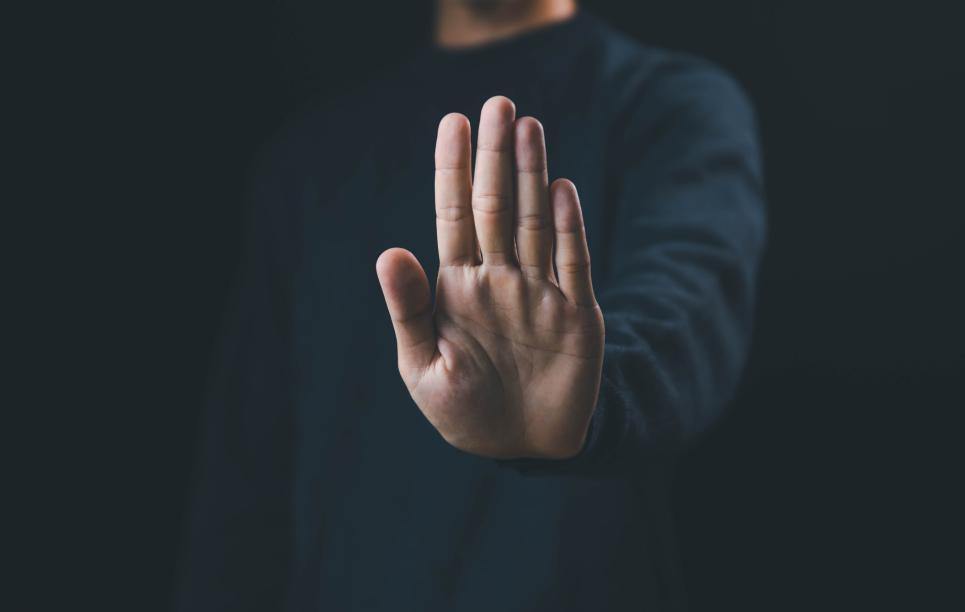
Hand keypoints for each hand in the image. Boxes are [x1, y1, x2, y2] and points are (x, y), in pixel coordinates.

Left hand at [376, 96, 603, 459]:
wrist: (522, 447)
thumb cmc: (464, 411)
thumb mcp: (423, 367)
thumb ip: (408, 309)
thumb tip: (388, 251)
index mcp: (458, 287)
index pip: (454, 215)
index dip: (453, 170)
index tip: (452, 122)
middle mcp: (499, 279)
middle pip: (497, 206)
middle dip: (495, 157)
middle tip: (497, 104)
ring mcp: (540, 293)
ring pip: (535, 224)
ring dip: (533, 177)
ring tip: (527, 128)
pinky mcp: (577, 315)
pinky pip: (573, 264)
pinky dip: (567, 229)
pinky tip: (561, 190)